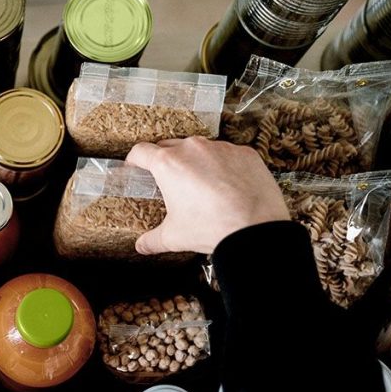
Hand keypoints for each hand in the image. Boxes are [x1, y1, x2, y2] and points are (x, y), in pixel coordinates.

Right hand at [125, 137, 289, 254]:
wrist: (255, 229)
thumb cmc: (212, 228)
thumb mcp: (174, 236)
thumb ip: (152, 240)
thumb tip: (142, 246)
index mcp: (168, 164)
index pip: (141, 151)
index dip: (135, 160)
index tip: (136, 167)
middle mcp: (193, 149)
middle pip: (170, 146)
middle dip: (166, 161)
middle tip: (170, 181)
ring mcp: (221, 148)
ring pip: (200, 149)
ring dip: (197, 162)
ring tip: (202, 184)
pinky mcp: (245, 153)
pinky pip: (228, 154)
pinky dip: (224, 165)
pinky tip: (228, 185)